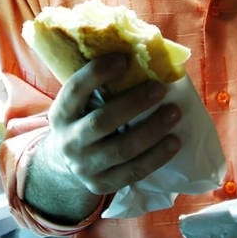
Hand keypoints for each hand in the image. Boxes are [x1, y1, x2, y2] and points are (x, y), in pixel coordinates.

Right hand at [24, 53, 181, 220]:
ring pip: (121, 149)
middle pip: (102, 122)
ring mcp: (84, 166)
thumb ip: (101, 84)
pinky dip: (157, 156)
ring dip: (152, 131)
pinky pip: (134, 172)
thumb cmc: (84, 119)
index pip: (75, 90)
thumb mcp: (81, 103)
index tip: (124, 58)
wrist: (68, 163)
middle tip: (160, 89)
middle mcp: (68, 141)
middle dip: (134, 104)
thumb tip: (139, 52)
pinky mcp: (102, 184)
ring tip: (175, 113)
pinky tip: (175, 141)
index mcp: (61, 112)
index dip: (97, 73)